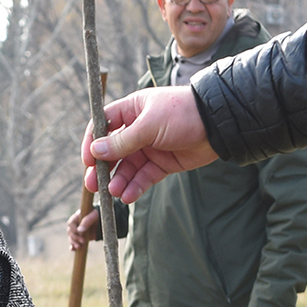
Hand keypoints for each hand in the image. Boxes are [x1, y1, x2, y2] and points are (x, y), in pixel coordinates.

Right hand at [67, 208, 98, 251]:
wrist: (104, 223)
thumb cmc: (98, 216)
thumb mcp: (94, 216)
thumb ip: (86, 222)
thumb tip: (79, 231)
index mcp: (77, 217)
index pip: (71, 223)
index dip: (74, 229)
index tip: (80, 233)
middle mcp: (76, 224)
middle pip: (70, 232)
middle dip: (75, 237)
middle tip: (83, 241)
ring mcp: (77, 232)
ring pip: (71, 238)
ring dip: (73, 243)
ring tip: (79, 247)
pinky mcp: (80, 238)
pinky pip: (74, 242)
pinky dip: (73, 246)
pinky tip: (73, 249)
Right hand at [82, 87, 216, 203]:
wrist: (218, 125)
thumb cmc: (183, 114)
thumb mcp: (149, 124)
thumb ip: (123, 140)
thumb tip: (96, 150)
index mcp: (132, 110)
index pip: (103, 125)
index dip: (92, 142)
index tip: (87, 160)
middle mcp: (138, 129)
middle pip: (112, 151)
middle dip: (102, 168)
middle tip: (93, 184)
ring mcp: (150, 148)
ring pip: (127, 168)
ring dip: (118, 180)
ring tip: (114, 192)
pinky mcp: (163, 164)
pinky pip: (144, 178)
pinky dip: (135, 187)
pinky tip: (127, 196)